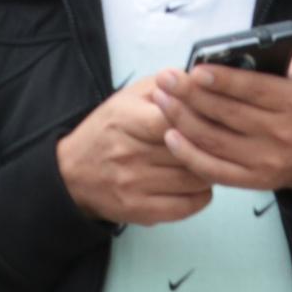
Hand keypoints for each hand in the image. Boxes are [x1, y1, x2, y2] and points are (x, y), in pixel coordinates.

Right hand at [56, 75, 214, 225]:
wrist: (72, 173)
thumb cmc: (109, 130)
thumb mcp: (128, 97)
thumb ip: (165, 86)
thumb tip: (200, 80)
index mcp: (125, 119)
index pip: (171, 119)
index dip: (198, 117)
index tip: (213, 116)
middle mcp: (128, 154)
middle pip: (189, 150)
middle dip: (211, 144)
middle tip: (218, 139)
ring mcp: (133, 185)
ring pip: (194, 179)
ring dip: (209, 169)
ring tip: (207, 159)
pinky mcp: (139, 211)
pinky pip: (186, 206)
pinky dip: (202, 194)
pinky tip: (199, 183)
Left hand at [153, 22, 291, 198]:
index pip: (254, 90)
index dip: (223, 80)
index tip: (196, 70)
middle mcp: (281, 133)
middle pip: (227, 114)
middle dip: (191, 95)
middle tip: (165, 79)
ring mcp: (265, 160)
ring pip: (215, 140)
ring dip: (182, 120)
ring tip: (160, 100)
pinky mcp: (252, 180)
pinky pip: (214, 170)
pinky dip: (189, 155)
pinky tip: (170, 136)